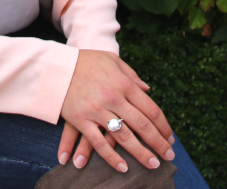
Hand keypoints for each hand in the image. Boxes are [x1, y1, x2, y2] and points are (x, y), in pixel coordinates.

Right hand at [58, 50, 174, 172]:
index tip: (170, 138)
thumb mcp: (111, 60)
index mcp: (124, 83)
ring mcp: (97, 110)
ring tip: (153, 164)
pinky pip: (99, 142)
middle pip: (142, 125)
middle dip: (158, 142)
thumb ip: (131, 75)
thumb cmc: (86, 60)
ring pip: (124, 137)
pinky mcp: (81, 120)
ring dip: (141, 153)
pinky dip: (111, 157)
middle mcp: (113, 98)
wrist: (56, 64)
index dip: (163, 125)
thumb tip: (147, 89)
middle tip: (169, 156)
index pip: (150, 108)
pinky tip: (123, 167)